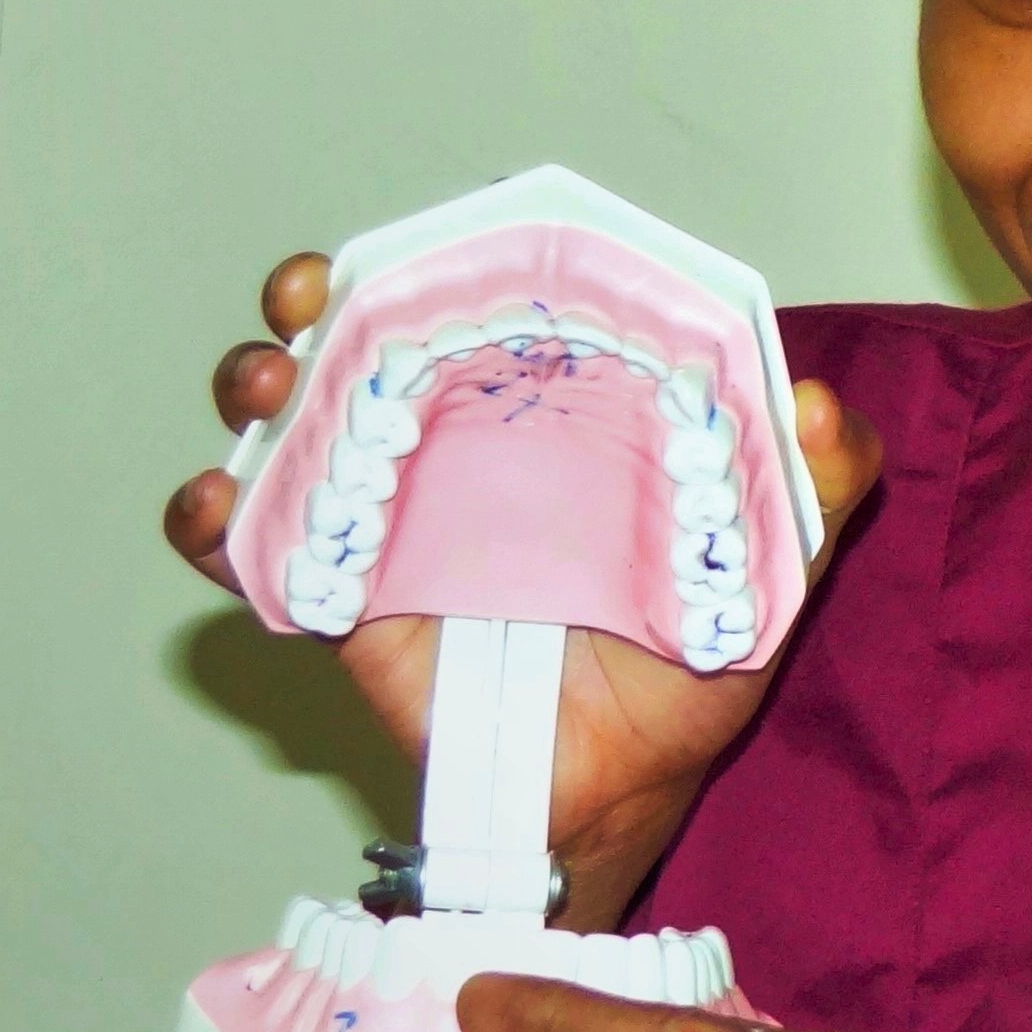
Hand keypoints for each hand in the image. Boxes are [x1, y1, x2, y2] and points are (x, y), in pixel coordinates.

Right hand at [168, 252, 882, 924]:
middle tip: (313, 301)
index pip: (479, 299)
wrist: (625, 787)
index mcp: (554, 407)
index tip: (415, 244)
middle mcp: (455, 443)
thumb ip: (823, 477)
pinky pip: (244, 549)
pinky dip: (208, 519)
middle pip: (354, 338)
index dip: (436, 256)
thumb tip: (818, 405)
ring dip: (253, 384)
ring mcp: (384, 517)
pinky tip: (215, 506)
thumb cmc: (697, 654)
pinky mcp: (332, 600)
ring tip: (266, 388)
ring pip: (283, 422)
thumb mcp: (778, 556)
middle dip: (314, 301)